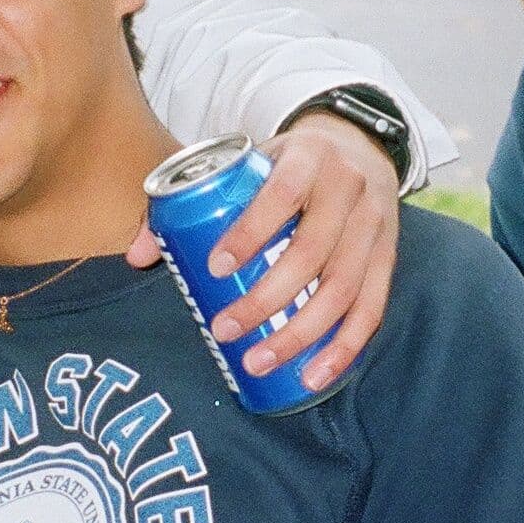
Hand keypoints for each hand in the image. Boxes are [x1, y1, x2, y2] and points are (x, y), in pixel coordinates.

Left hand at [123, 115, 398, 391]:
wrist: (357, 147)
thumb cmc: (286, 166)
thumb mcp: (245, 166)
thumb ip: (190, 204)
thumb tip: (136, 257)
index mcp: (308, 157)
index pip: (281, 194)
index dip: (250, 232)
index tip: (214, 267)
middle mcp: (349, 189)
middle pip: (312, 251)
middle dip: (267, 298)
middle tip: (224, 330)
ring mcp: (375, 226)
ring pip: (342, 287)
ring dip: (301, 333)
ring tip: (259, 361)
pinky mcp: (388, 258)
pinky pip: (371, 309)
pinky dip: (343, 347)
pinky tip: (314, 375)